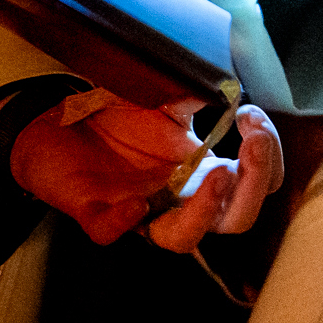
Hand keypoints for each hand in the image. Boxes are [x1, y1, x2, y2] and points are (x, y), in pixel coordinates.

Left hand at [4, 95, 278, 247]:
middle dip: (253, 185)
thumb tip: (229, 84)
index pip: (255, 184)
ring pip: (181, 238)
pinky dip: (124, 220)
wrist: (55, 123)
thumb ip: (196, 95)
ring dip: (206, 211)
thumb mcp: (163, 98)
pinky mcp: (94, 211)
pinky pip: (110, 230)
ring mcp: (139, 210)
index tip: (251, 118)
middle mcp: (178, 199)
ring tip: (219, 175)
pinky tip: (136, 201)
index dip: (267, 157)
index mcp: (202, 172)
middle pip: (234, 219)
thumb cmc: (115, 116)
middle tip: (252, 144)